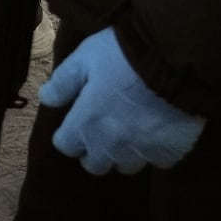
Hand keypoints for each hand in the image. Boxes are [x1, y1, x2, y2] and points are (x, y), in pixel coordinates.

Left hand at [42, 27, 205, 173]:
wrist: (174, 59)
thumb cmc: (124, 54)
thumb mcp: (85, 58)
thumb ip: (64, 82)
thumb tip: (45, 99)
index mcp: (86, 124)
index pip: (65, 146)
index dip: (69, 134)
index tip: (77, 121)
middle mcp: (111, 146)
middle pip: (95, 165)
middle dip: (94, 150)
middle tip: (104, 127)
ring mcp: (142, 152)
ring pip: (127, 166)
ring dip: (125, 152)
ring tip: (132, 129)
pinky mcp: (171, 152)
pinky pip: (158, 161)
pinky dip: (155, 150)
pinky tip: (159, 129)